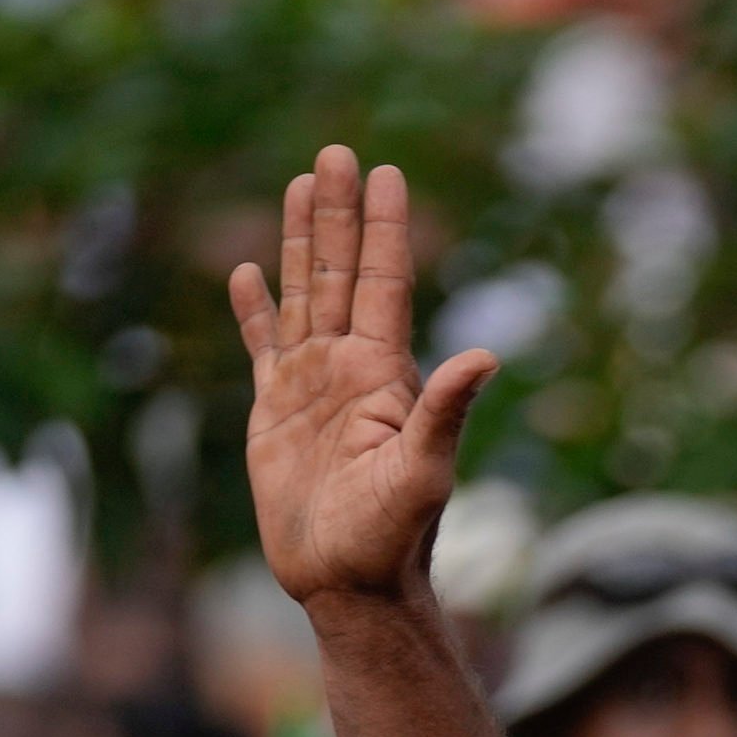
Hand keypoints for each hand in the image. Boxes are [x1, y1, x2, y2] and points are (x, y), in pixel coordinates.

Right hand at [227, 145, 496, 611]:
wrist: (349, 584)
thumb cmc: (394, 537)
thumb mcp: (424, 471)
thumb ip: (446, 411)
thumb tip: (487, 354)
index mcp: (384, 373)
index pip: (384, 282)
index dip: (384, 229)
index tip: (385, 174)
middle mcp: (349, 369)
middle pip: (341, 273)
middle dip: (339, 214)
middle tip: (336, 152)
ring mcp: (311, 387)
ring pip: (303, 296)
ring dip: (301, 242)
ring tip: (299, 185)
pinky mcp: (275, 414)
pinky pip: (262, 347)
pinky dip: (253, 310)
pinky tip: (248, 274)